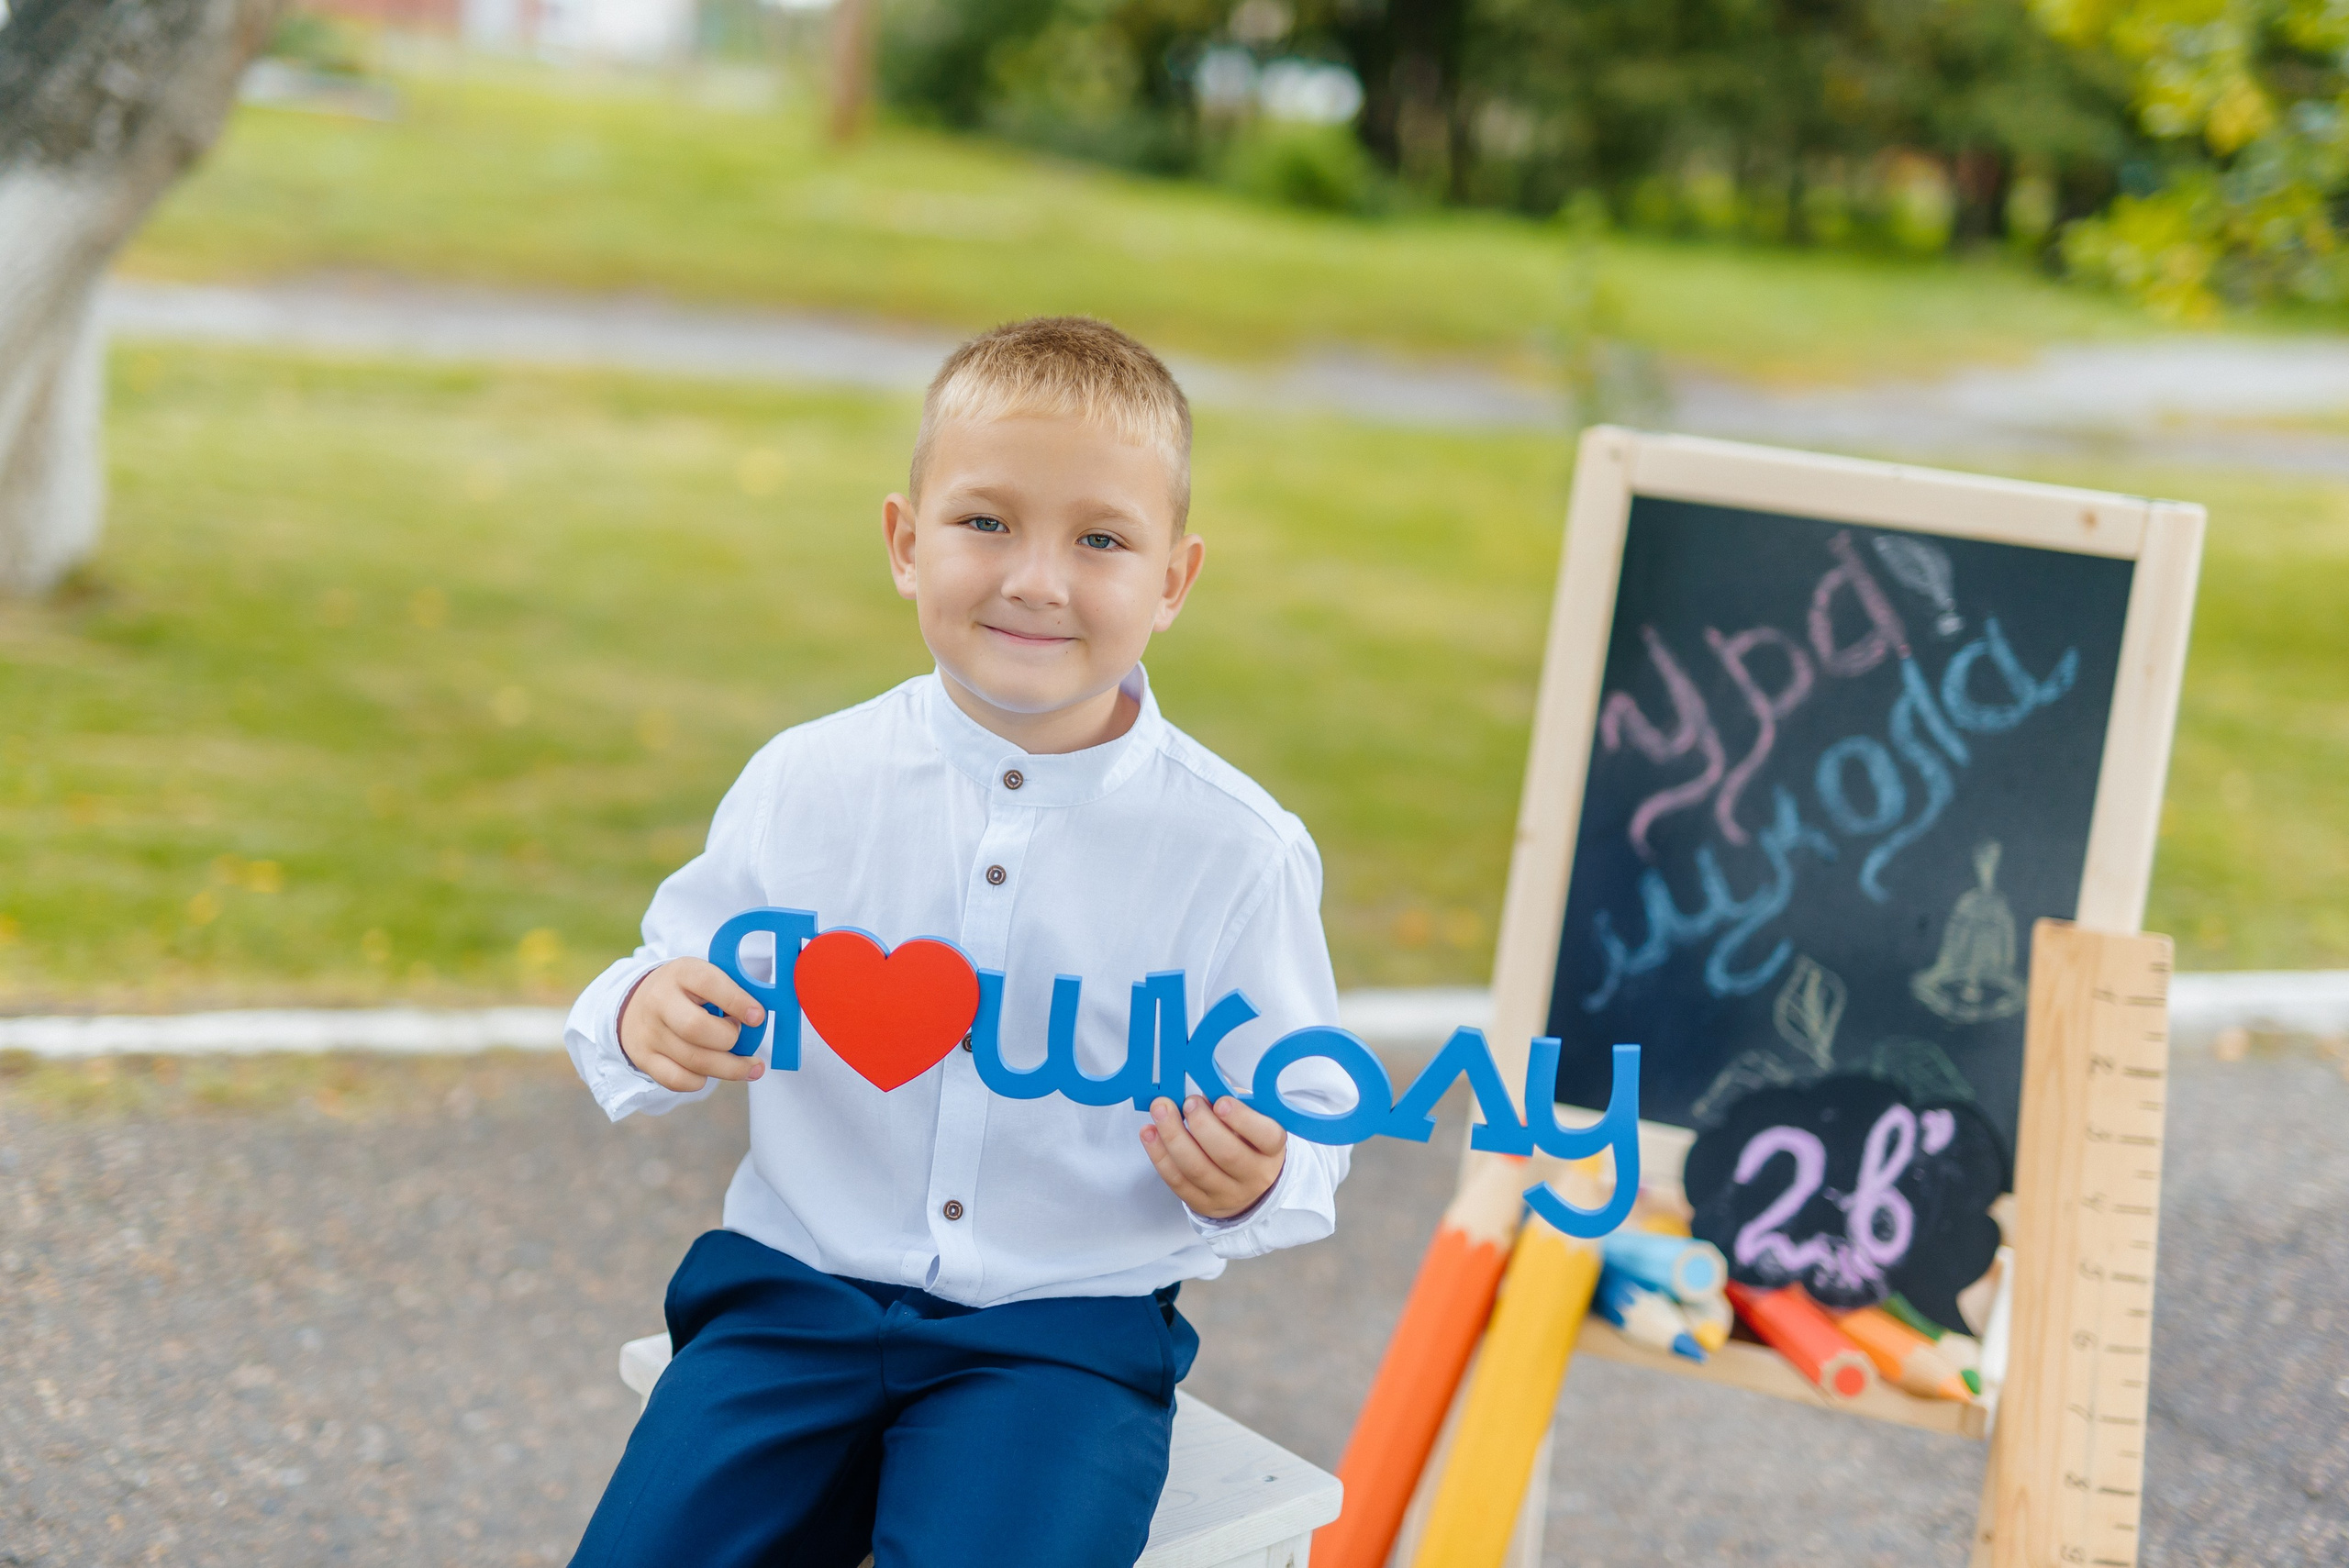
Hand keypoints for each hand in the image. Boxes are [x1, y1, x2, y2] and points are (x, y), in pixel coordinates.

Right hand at [618, 958, 768, 1092]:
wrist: (639, 1003)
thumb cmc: (687, 993)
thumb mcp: (706, 979)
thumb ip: (731, 993)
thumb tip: (757, 1020)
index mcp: (681, 972)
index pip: (708, 983)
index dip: (737, 1001)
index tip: (758, 1017)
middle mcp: (659, 1000)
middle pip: (696, 1028)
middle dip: (729, 1039)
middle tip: (741, 1038)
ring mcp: (649, 1032)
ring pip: (693, 1061)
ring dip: (729, 1068)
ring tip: (747, 1066)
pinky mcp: (643, 1058)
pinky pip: (678, 1080)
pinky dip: (701, 1080)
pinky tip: (711, 1071)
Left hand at [1140, 1095, 1286, 1219]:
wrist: (1247, 1187)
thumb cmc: (1247, 1143)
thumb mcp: (1252, 1120)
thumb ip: (1234, 1103)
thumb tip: (1208, 1084)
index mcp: (1272, 1150)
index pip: (1266, 1136)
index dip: (1243, 1119)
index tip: (1221, 1102)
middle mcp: (1254, 1176)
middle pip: (1227, 1154)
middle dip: (1202, 1125)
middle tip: (1188, 1103)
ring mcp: (1227, 1194)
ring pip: (1196, 1168)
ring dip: (1173, 1136)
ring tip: (1161, 1111)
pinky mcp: (1202, 1203)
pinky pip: (1176, 1180)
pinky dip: (1159, 1155)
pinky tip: (1149, 1133)